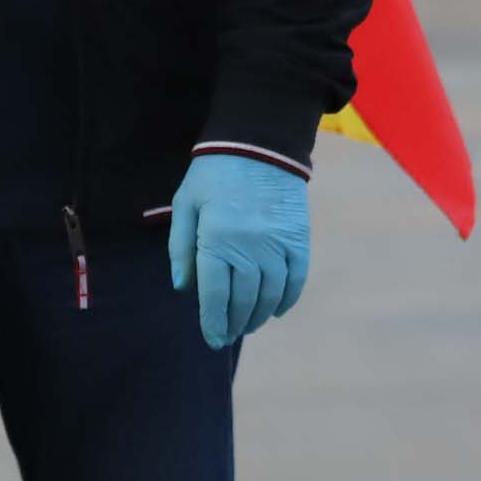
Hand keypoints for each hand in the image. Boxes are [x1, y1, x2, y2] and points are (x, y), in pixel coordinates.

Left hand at [166, 154, 310, 348]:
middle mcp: (249, 246)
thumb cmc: (213, 173)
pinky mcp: (299, 237)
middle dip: (234, 323)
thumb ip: (181, 247)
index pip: (214, 295)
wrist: (258, 142)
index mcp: (216, 238)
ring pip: (270, 294)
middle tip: (227, 335)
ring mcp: (277, 243)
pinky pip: (296, 278)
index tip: (212, 338)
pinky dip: (287, 299)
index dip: (213, 321)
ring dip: (259, 316)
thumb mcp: (186, 204)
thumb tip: (183, 287)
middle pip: (243, 300)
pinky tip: (277, 310)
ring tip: (248, 325)